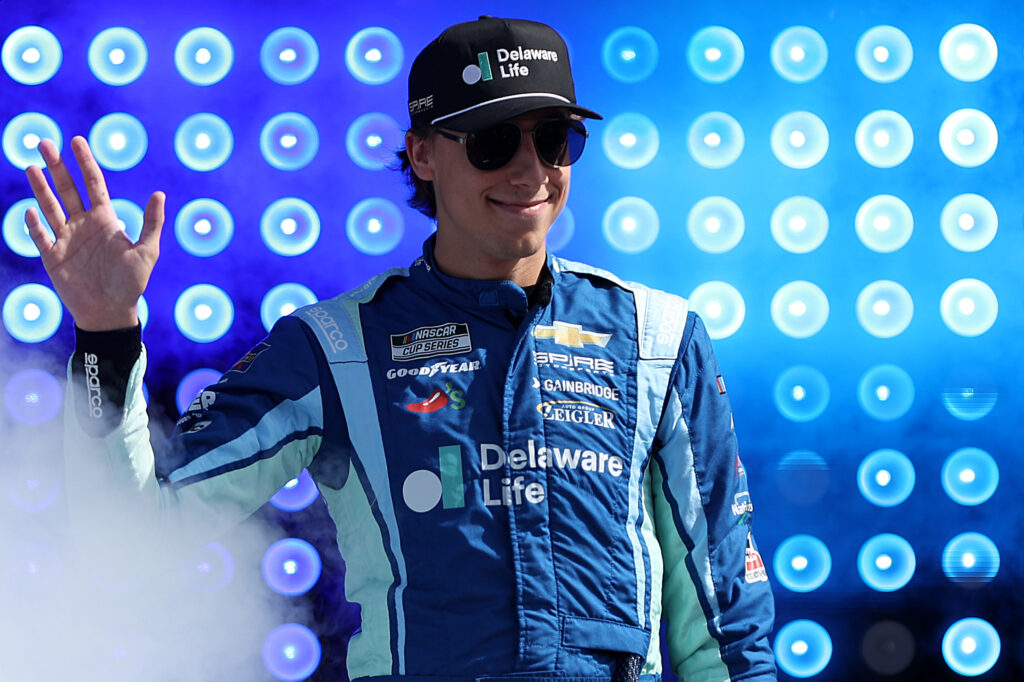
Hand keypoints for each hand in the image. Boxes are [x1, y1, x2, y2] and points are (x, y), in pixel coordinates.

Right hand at [24, 135, 164, 331]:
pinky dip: (35, 225)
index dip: (85, 162)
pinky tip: (31, 211)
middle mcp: (83, 224)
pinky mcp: (52, 257)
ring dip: (40, 188)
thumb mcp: (147, 251)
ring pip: (50, 207)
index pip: (93, 184)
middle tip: (45, 143)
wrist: (111, 312)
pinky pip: (41, 236)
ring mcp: (66, 239)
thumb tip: (160, 193)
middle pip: (67, 189)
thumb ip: (152, 222)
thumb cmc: (132, 283)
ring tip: (31, 166)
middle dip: (56, 166)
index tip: (77, 140)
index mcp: (105, 220)